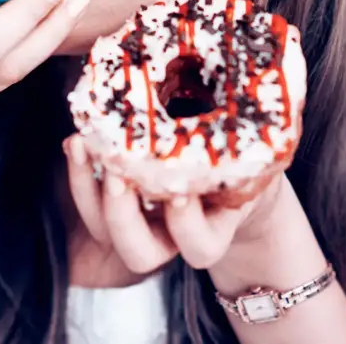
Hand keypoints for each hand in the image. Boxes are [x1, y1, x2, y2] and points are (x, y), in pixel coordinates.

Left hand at [63, 134, 286, 272]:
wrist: (228, 164)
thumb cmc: (245, 155)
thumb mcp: (257, 149)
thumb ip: (258, 139)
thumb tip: (267, 90)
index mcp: (213, 230)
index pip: (200, 247)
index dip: (187, 226)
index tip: (181, 192)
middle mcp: (171, 236)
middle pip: (140, 255)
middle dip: (123, 218)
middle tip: (117, 176)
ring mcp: (140, 221)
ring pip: (103, 232)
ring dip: (86, 192)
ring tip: (81, 145)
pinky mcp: (116, 199)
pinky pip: (89, 199)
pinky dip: (78, 171)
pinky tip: (77, 138)